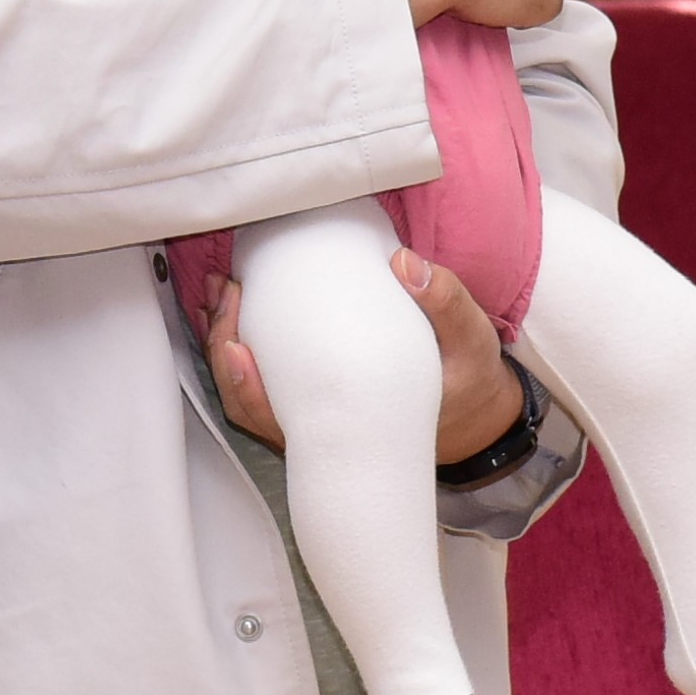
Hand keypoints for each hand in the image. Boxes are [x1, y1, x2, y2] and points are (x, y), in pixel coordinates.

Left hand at [204, 249, 524, 467]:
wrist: (475, 413)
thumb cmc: (469, 379)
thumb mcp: (472, 342)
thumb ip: (447, 303)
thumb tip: (403, 263)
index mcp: (353, 430)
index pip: (280, 425)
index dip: (247, 393)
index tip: (236, 347)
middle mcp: (324, 432)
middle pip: (249, 406)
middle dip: (223, 352)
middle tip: (225, 294)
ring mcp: (315, 418)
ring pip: (249, 397)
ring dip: (225, 345)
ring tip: (220, 292)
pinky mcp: (313, 400)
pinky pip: (263, 382)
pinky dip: (241, 345)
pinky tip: (236, 304)